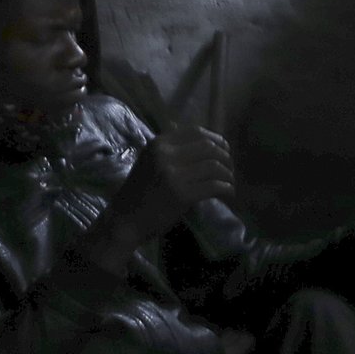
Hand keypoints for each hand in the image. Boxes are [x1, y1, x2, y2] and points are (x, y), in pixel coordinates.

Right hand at [86, 123, 234, 264]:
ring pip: (214, 166)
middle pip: (209, 147)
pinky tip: (227, 193)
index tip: (224, 149)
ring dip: (228, 174)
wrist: (125, 221)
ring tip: (230, 182)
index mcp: (158, 144)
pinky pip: (213, 186)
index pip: (196, 132)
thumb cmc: (138, 193)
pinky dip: (225, 188)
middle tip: (229, 169)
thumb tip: (193, 133)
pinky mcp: (182, 195)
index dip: (216, 139)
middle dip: (225, 157)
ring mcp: (174, 175)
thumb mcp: (148, 161)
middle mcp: (166, 155)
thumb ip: (168, 148)